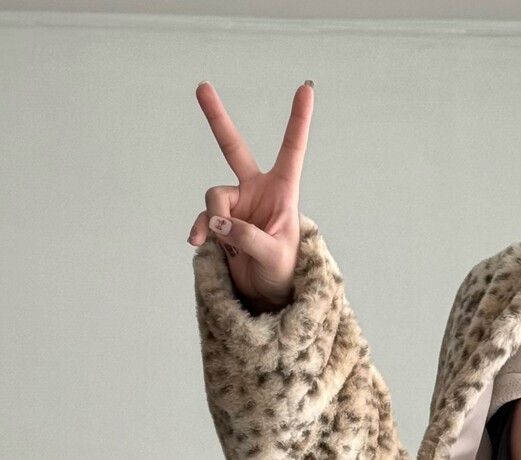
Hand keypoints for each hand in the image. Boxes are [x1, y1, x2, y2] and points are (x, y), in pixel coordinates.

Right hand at [188, 80, 314, 309]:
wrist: (266, 294)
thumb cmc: (282, 272)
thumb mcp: (273, 255)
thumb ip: (247, 236)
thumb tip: (218, 221)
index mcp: (282, 191)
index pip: (291, 149)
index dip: (298, 120)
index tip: (306, 87)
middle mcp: (256, 190)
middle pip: (233, 148)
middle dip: (216, 118)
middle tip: (202, 87)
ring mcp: (236, 204)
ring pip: (214, 198)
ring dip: (215, 221)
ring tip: (226, 244)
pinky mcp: (220, 221)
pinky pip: (204, 218)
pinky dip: (200, 230)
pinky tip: (197, 243)